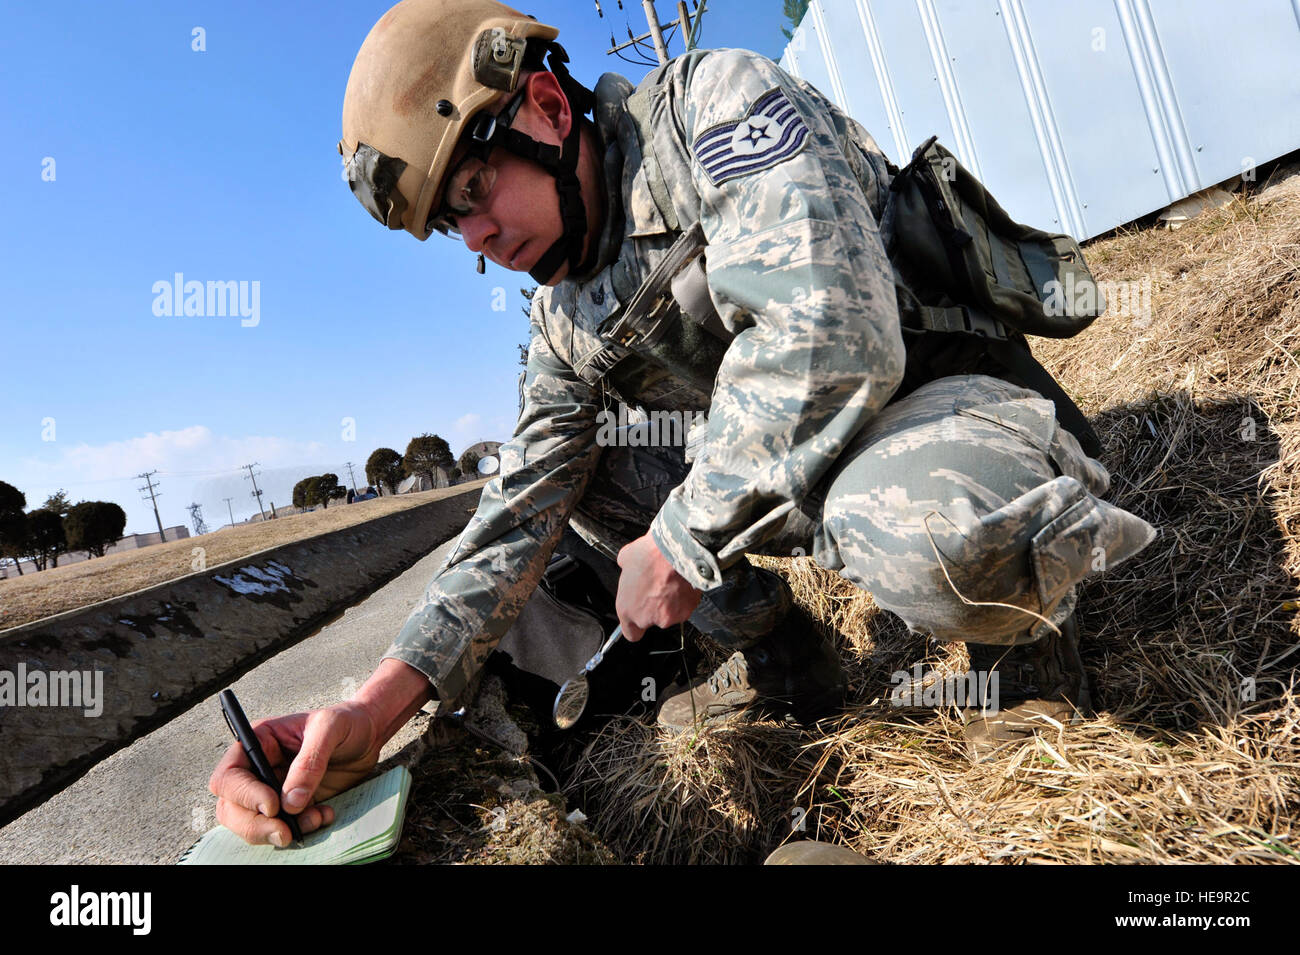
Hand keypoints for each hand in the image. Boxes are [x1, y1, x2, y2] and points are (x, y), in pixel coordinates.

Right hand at [209, 701, 379, 846]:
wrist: (369, 734)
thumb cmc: (346, 721)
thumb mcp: (330, 728)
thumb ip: (310, 761)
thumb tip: (291, 802)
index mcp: (259, 742)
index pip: (228, 776)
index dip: (244, 796)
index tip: (273, 805)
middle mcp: (260, 768)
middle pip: (231, 808)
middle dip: (254, 825)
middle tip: (284, 832)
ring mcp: (273, 789)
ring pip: (252, 823)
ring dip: (277, 831)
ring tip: (314, 819)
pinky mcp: (292, 806)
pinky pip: (282, 827)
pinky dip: (301, 830)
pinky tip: (324, 815)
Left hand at [615, 533, 701, 641]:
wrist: (676, 552)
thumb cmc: (651, 555)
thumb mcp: (626, 558)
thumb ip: (626, 570)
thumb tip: (628, 565)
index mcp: (627, 609)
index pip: (630, 633)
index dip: (634, 626)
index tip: (638, 616)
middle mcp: (647, 618)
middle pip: (651, 621)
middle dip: (654, 607)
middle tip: (656, 587)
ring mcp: (669, 617)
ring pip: (669, 615)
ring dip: (669, 602)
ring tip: (669, 581)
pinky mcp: (687, 611)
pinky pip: (684, 607)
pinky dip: (683, 598)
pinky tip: (680, 582)